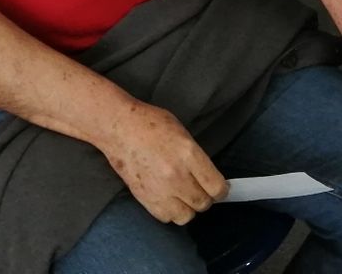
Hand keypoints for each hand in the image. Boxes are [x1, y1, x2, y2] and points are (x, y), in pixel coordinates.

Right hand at [96, 101, 227, 224]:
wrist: (118, 128)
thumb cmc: (151, 123)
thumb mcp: (183, 133)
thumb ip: (197, 157)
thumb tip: (209, 178)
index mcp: (188, 154)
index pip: (216, 187)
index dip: (222, 190)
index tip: (220, 188)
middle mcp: (176, 175)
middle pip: (203, 203)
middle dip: (205, 198)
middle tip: (200, 189)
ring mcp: (160, 190)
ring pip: (186, 216)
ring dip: (188, 207)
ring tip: (183, 195)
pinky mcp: (145, 199)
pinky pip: (166, 217)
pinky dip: (171, 211)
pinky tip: (169, 198)